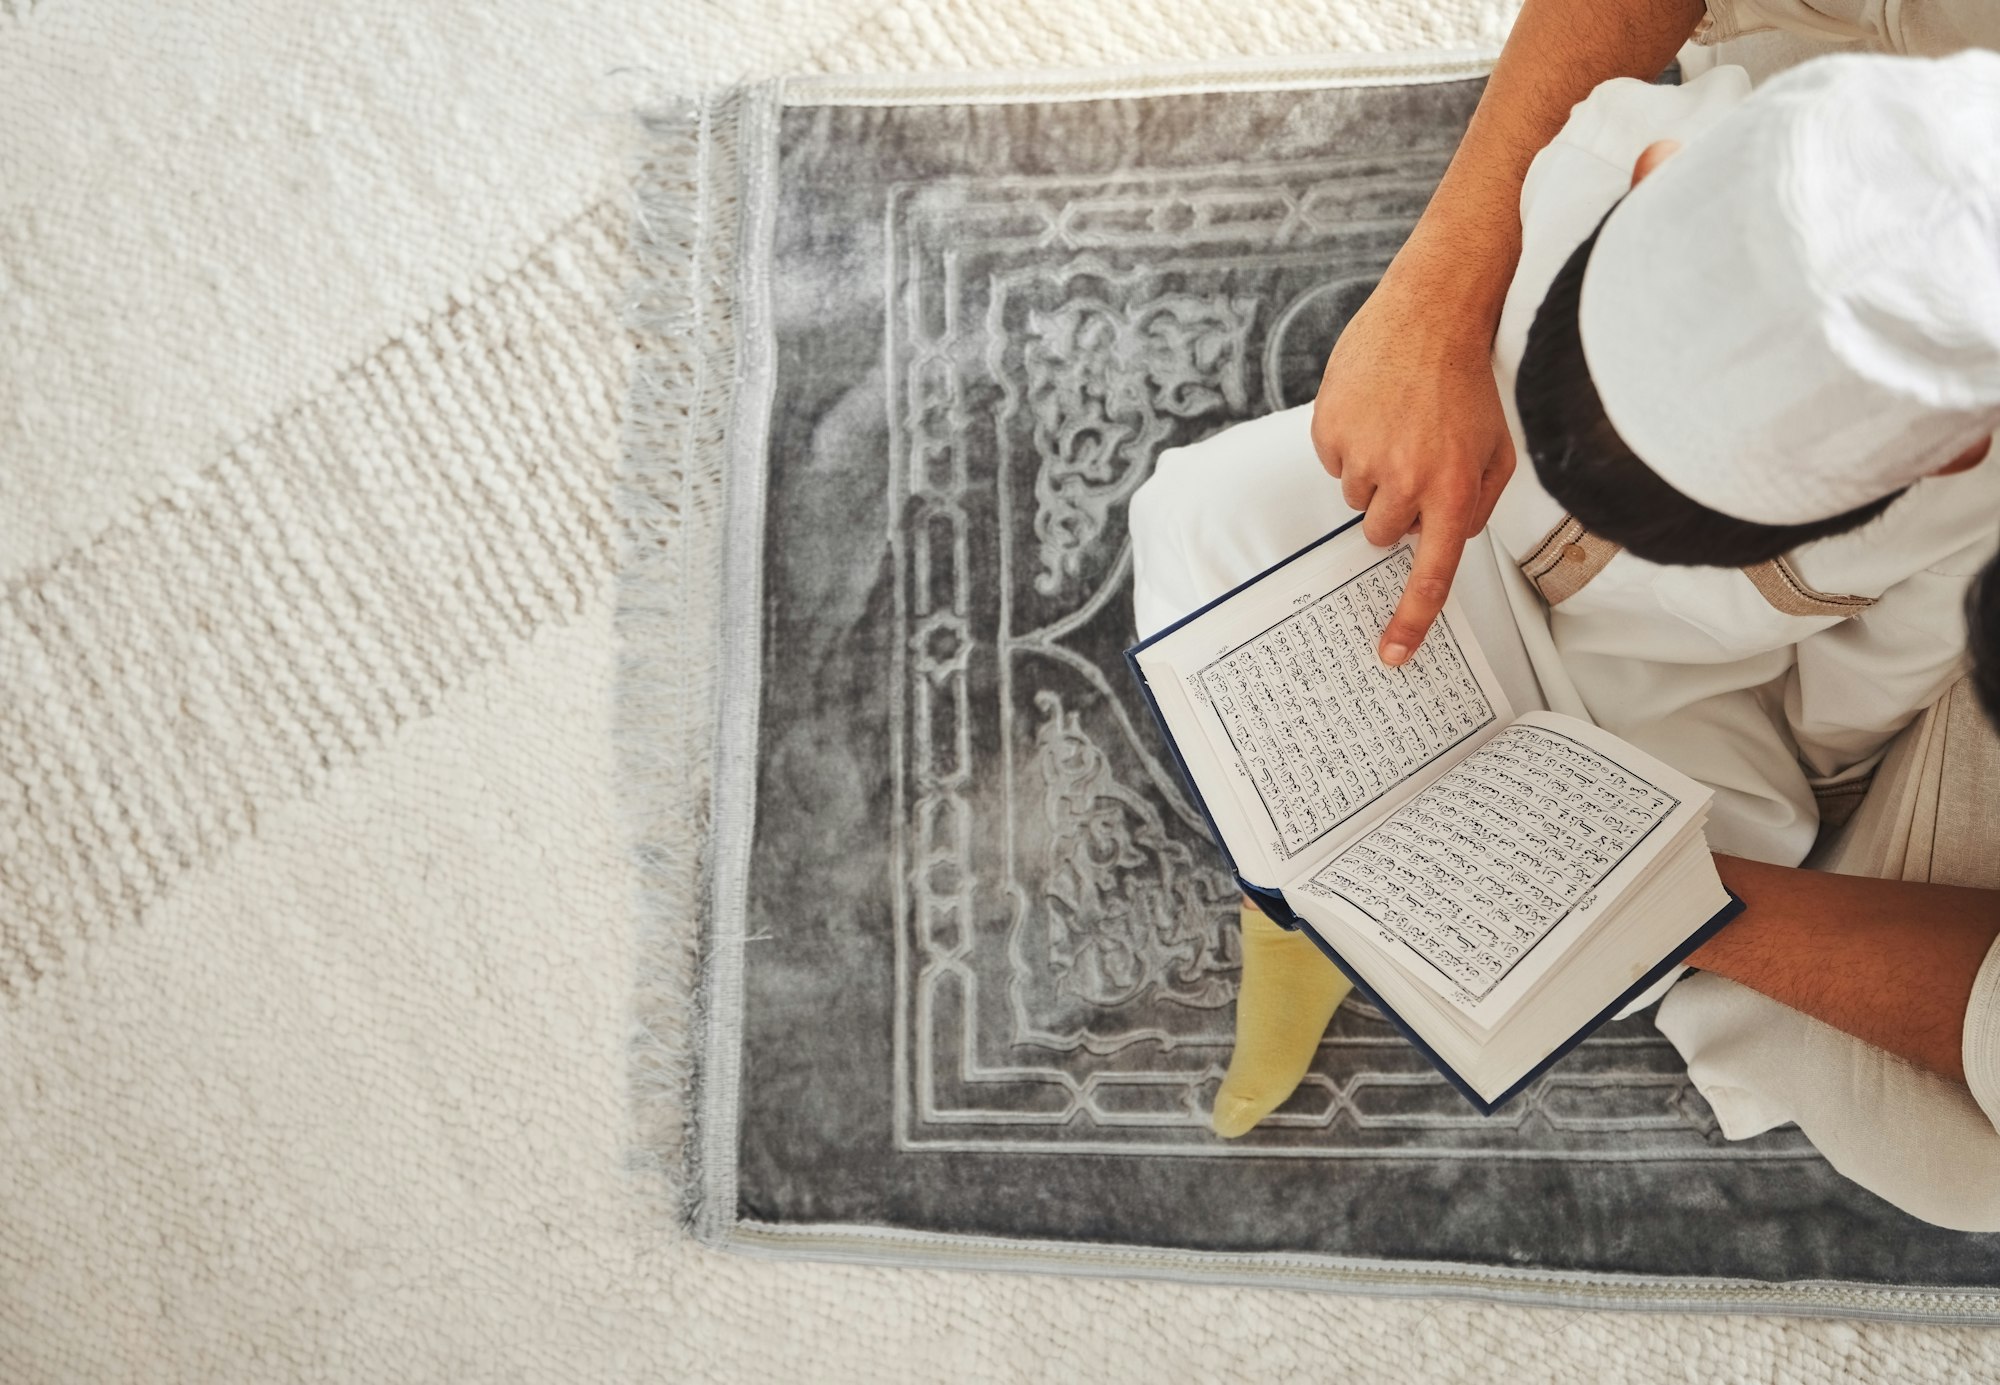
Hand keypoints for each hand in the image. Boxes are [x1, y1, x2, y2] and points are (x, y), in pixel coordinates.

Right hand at [1310, 265, 1516, 665]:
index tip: (1391, 653)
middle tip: (1414, 460)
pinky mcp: (1330, 430)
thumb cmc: (1466, 378)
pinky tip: (1374, 408)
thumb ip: (1477, 503)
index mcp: (1453, 489)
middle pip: (1381, 533)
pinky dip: (1350, 443)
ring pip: (1356, 497)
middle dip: (1396, 508)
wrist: (1432, 311)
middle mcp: (1406, 479)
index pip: (1430, 572)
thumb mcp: (1498, 448)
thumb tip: (1448, 535)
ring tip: (1396, 424)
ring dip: (1373, 473)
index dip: (1409, 620)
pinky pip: (1333, 462)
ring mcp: (1363, 455)